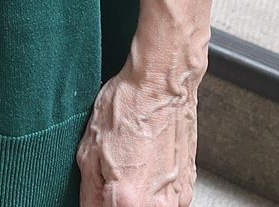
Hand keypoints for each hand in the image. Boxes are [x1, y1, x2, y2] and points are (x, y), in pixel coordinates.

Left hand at [75, 65, 198, 206]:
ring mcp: (177, 197)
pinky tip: (145, 164)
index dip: (98, 203)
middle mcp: (159, 205)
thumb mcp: (90, 150)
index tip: (97, 193)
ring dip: (136, 196)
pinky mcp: (188, 185)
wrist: (163, 83)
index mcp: (129, 199)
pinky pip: (165, 199)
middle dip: (115, 200)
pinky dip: (153, 188)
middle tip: (111, 175)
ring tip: (130, 166)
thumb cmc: (130, 106)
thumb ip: (90, 192)